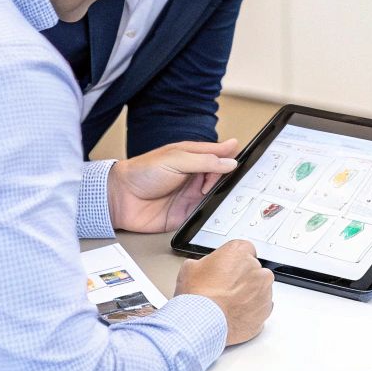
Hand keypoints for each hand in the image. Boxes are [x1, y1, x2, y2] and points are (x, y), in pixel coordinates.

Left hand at [108, 138, 240, 232]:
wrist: (121, 198)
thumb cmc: (142, 172)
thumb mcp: (176, 159)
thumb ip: (205, 161)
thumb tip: (230, 162)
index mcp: (192, 157)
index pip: (219, 155)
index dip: (232, 157)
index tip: (250, 160)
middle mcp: (194, 176)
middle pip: (221, 177)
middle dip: (231, 179)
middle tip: (237, 181)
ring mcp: (191, 195)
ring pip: (217, 195)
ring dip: (223, 197)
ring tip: (229, 196)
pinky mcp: (187, 214)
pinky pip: (206, 214)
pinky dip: (214, 213)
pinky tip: (219, 211)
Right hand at [175, 239, 274, 344]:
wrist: (202, 323)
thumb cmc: (198, 296)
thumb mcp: (190, 268)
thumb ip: (205, 264)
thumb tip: (203, 269)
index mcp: (240, 252)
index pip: (242, 249)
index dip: (232, 261)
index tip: (226, 269)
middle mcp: (257, 269)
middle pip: (252, 270)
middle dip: (241, 278)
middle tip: (224, 289)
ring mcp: (264, 291)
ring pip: (259, 289)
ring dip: (248, 295)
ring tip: (227, 304)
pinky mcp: (265, 310)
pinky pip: (260, 308)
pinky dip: (251, 311)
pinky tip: (234, 314)